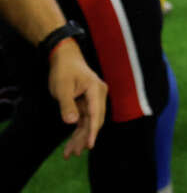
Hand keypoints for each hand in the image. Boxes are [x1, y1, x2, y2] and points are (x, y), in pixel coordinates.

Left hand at [47, 39, 107, 157]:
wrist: (65, 58)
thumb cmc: (64, 71)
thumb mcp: (62, 88)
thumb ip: (67, 105)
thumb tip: (72, 122)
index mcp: (96, 90)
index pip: (96, 114)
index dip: (92, 131)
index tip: (90, 145)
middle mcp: (99, 95)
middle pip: (94, 121)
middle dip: (84, 138)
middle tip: (73, 153)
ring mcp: (94, 100)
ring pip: (89, 122)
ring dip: (80, 137)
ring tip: (70, 153)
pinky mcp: (88, 103)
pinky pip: (85, 119)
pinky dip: (78, 131)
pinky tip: (72, 143)